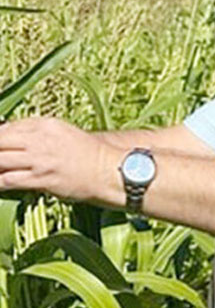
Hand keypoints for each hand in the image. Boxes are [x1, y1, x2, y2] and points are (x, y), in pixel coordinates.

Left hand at [0, 117, 118, 204]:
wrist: (110, 172)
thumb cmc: (90, 155)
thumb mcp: (64, 133)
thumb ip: (40, 133)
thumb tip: (15, 140)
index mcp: (46, 125)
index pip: (9, 126)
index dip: (0, 137)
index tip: (1, 145)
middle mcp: (40, 140)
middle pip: (0, 140)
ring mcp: (41, 160)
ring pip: (0, 159)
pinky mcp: (43, 179)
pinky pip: (9, 180)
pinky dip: (0, 182)